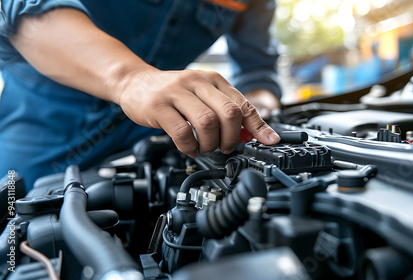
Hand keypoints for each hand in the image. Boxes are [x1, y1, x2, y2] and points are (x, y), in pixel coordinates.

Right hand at [118, 68, 280, 157]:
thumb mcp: (202, 95)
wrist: (134, 83)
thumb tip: (250, 134)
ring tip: (205, 148)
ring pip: (207, 122)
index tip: (270, 141)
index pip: (243, 104)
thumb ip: (224, 110)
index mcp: (213, 80)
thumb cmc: (173, 93)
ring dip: (211, 143)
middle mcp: (197, 82)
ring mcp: (177, 92)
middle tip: (225, 147)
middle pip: (229, 112)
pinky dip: (190, 146)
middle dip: (232, 137)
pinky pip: (181, 131)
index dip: (259, 126)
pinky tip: (189, 148)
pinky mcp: (158, 106)